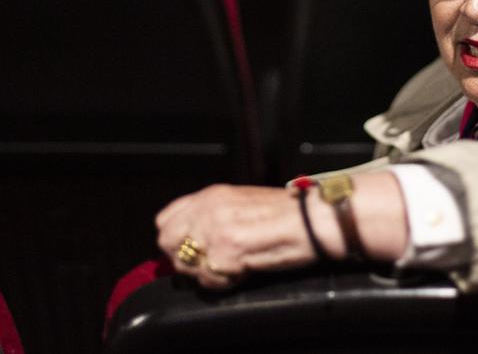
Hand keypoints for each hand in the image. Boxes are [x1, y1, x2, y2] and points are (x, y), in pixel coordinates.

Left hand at [155, 173, 408, 288]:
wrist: (312, 220)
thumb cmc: (286, 213)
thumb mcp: (241, 201)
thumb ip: (212, 214)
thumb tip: (192, 237)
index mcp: (210, 195)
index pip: (165, 219)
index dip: (175, 238)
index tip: (191, 249)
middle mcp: (207, 209)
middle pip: (167, 242)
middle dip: (185, 258)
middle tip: (210, 263)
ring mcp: (215, 231)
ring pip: (185, 265)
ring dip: (206, 272)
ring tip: (232, 267)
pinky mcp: (226, 253)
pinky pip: (209, 280)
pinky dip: (224, 282)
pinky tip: (243, 271)